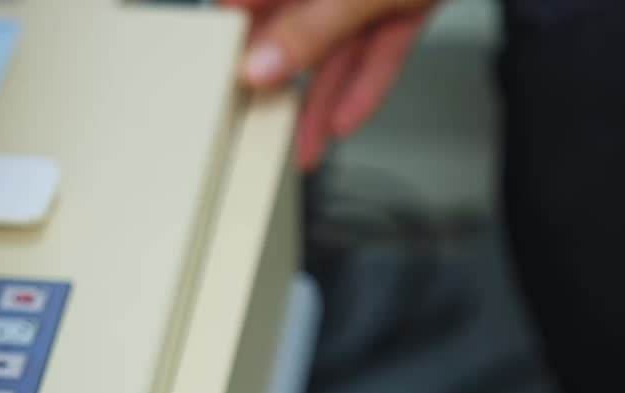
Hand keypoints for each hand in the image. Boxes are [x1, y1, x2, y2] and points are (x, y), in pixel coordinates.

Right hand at [226, 0, 438, 169]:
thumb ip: (312, 27)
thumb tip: (261, 64)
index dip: (234, 24)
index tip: (215, 66)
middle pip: (297, 19)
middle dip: (279, 73)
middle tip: (254, 121)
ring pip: (339, 42)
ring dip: (323, 96)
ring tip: (303, 145)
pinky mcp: (409, 0)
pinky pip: (381, 48)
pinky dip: (367, 83)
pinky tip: (346, 121)